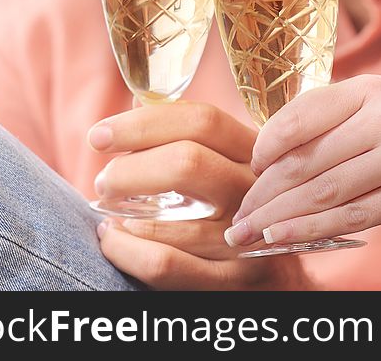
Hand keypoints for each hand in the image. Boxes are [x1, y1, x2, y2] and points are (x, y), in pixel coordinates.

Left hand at [89, 102, 312, 289]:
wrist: (281, 278)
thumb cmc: (238, 211)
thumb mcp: (229, 167)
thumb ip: (188, 136)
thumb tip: (136, 102)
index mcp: (255, 151)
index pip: (202, 120)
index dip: (144, 123)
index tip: (99, 135)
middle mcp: (257, 189)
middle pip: (187, 162)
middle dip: (128, 171)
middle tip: (105, 182)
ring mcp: (249, 236)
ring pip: (168, 220)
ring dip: (120, 218)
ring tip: (109, 217)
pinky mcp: (234, 279)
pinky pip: (164, 263)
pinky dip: (125, 251)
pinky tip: (115, 242)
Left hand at [224, 75, 380, 247]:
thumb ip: (355, 120)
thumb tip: (296, 152)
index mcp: (377, 86)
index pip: (303, 113)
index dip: (266, 143)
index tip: (249, 169)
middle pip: (305, 156)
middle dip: (263, 190)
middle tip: (236, 214)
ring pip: (323, 188)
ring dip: (278, 216)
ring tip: (246, 234)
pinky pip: (356, 214)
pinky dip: (314, 229)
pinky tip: (286, 239)